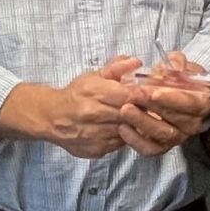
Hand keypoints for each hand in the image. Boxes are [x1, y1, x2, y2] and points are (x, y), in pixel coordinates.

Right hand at [2, 59, 142, 158]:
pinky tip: (129, 129)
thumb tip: (136, 61)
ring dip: (138, 125)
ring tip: (145, 119)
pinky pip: (120, 143)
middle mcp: (95, 114)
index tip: (156, 93)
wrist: (52, 117)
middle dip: (146, 111)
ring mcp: (96, 134)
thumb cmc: (75, 95)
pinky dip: (127, 136)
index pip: (129, 95)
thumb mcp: (93, 76)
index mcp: (95, 93)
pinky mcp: (97, 149)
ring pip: (128, 131)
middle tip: (157, 107)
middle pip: (131, 114)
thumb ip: (116, 68)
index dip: (145, 95)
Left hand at [118, 52, 209, 155]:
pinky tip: (123, 127)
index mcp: (201, 101)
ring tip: (126, 109)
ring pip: (164, 134)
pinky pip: (150, 149)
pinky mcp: (161, 146)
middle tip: (134, 95)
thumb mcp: (176, 64)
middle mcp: (192, 122)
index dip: (174, 99)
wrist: (162, 93)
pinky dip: (136, 140)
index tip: (155, 92)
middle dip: (154, 107)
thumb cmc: (172, 78)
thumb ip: (176, 62)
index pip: (192, 103)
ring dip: (143, 121)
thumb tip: (174, 67)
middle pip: (177, 119)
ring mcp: (177, 136)